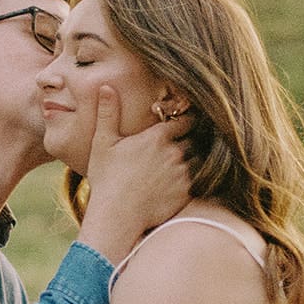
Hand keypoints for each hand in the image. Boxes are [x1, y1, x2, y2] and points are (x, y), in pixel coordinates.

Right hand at [78, 86, 191, 263]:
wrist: (117, 216)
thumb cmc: (107, 179)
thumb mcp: (103, 143)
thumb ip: (108, 113)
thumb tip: (106, 86)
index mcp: (158, 137)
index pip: (184, 120)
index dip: (185, 120)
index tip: (184, 122)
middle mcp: (175, 152)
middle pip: (194, 139)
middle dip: (191, 139)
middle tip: (186, 142)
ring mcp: (183, 173)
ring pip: (199, 159)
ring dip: (195, 158)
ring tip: (185, 163)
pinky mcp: (187, 193)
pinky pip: (200, 180)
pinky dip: (195, 178)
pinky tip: (184, 181)